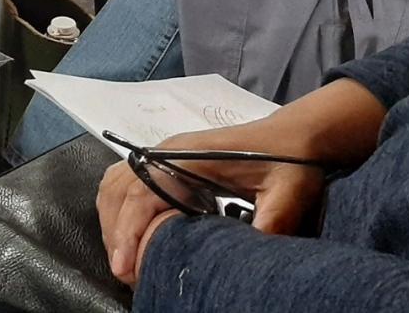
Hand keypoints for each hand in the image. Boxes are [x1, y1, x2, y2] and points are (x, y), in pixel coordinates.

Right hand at [98, 128, 329, 286]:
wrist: (296, 136)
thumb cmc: (293, 162)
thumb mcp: (288, 194)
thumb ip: (270, 222)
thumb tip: (247, 260)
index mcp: (188, 158)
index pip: (141, 192)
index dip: (127, 230)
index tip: (124, 267)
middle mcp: (167, 152)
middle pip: (119, 190)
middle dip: (115, 233)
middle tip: (125, 273)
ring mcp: (164, 155)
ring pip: (116, 185)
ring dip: (112, 221)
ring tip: (124, 258)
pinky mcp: (168, 163)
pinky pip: (127, 182)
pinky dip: (119, 209)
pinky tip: (129, 233)